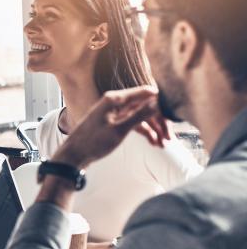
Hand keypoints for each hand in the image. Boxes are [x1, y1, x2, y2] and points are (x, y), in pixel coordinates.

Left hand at [52, 86, 168, 169]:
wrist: (74, 155)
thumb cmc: (93, 142)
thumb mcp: (119, 130)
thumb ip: (138, 116)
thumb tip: (157, 102)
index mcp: (114, 99)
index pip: (144, 93)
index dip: (160, 101)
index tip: (175, 112)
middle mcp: (114, 102)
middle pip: (144, 106)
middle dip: (158, 120)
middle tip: (170, 137)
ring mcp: (114, 112)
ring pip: (140, 116)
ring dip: (153, 128)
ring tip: (163, 144)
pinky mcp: (114, 122)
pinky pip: (134, 123)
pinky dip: (144, 131)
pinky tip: (154, 143)